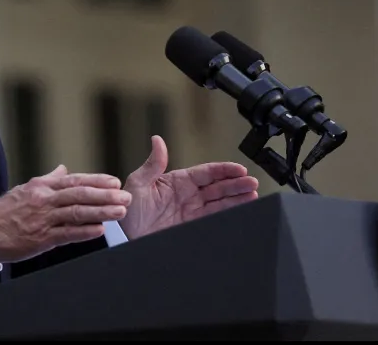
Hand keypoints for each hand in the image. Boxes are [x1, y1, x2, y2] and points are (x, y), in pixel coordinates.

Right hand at [0, 165, 130, 263]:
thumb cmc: (6, 211)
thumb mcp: (26, 189)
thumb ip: (48, 179)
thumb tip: (64, 169)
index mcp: (42, 186)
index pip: (74, 180)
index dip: (96, 181)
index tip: (114, 182)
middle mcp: (44, 200)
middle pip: (79, 194)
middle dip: (104, 195)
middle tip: (125, 196)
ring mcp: (43, 219)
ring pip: (76, 213)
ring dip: (100, 212)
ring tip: (120, 212)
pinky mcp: (41, 238)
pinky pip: (66, 234)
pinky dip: (84, 231)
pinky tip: (100, 230)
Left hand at [120, 136, 258, 239]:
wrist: (123, 237)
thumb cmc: (127, 210)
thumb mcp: (138, 184)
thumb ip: (153, 164)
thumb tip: (157, 140)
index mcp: (177, 181)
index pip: (206, 173)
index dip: (224, 171)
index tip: (239, 169)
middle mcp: (188, 195)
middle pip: (218, 187)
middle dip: (236, 184)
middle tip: (253, 183)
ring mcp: (192, 211)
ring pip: (220, 202)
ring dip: (237, 198)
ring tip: (254, 195)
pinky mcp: (192, 227)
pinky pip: (215, 218)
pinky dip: (229, 214)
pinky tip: (242, 210)